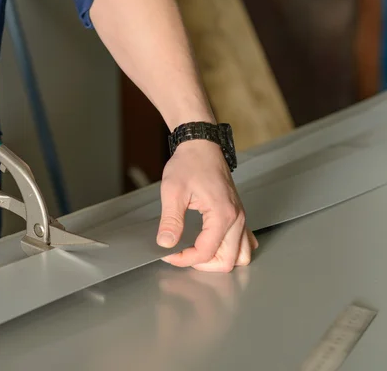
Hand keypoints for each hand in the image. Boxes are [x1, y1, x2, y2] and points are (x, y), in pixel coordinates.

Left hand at [156, 140, 257, 271]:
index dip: (185, 259)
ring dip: (220, 260)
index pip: (206, 252)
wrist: (201, 145)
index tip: (169, 254)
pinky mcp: (238, 213)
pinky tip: (212, 244)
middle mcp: (237, 218)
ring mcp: (241, 216)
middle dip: (203, 265)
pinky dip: (231, 249)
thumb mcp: (173, 191)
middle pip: (229, 261)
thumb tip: (166, 243)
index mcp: (222, 214)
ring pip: (242, 255)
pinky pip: (244, 241)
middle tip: (182, 256)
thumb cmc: (190, 163)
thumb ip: (171, 220)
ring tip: (197, 254)